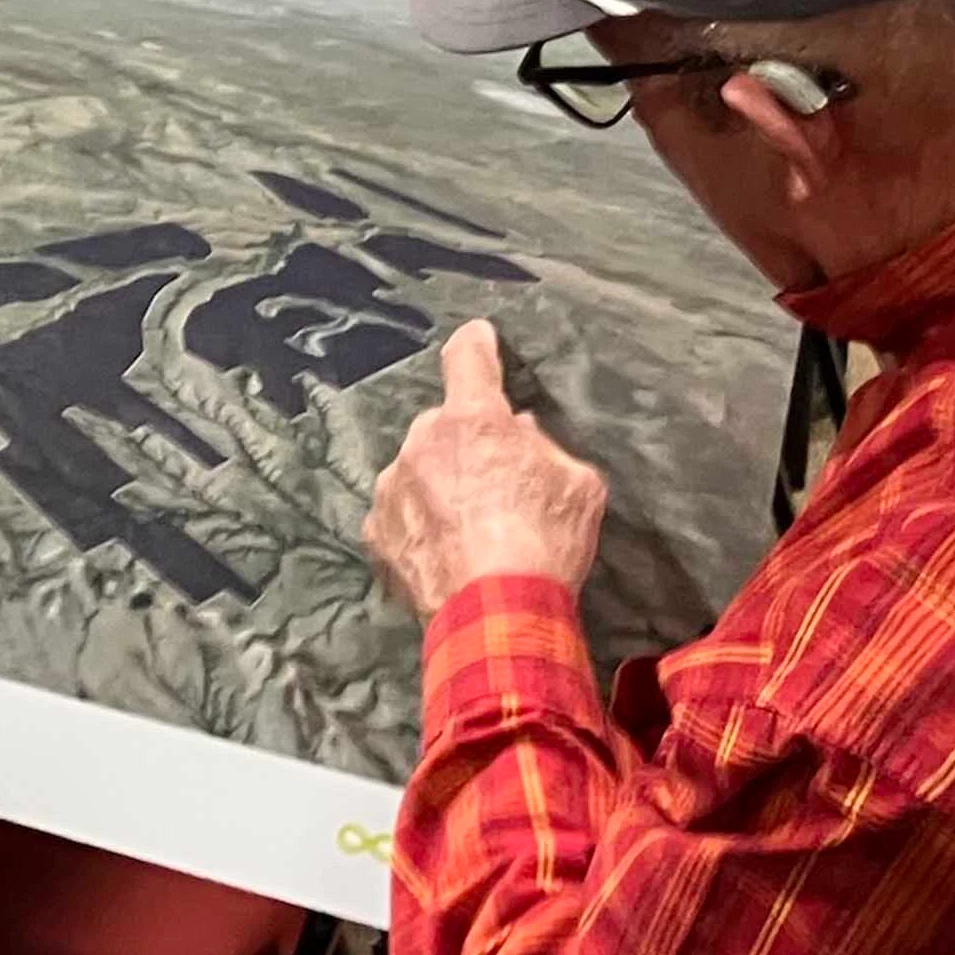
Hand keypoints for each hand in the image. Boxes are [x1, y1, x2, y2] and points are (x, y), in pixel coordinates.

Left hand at [365, 321, 609, 617]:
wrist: (497, 615)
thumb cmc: (546, 541)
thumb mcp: (578, 485)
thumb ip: (544, 447)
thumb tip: (518, 433)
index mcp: (472, 418)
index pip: (467, 357)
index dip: (476, 344)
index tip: (479, 338)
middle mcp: (422, 441)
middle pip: (443, 425)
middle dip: (465, 444)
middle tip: (494, 483)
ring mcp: (392, 487)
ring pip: (417, 469)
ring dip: (438, 485)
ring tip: (468, 529)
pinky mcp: (376, 531)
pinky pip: (400, 514)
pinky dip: (417, 525)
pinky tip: (442, 552)